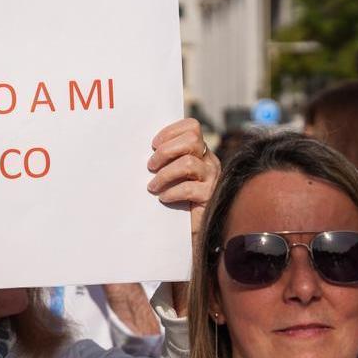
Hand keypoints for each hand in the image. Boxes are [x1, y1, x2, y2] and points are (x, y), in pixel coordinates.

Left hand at [146, 118, 219, 236]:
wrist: (192, 231)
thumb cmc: (177, 201)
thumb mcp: (172, 176)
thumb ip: (166, 161)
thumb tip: (144, 151)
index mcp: (200, 152)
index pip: (192, 127)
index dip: (170, 132)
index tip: (153, 145)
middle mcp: (209, 162)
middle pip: (192, 139)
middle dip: (165, 151)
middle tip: (150, 166)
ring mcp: (212, 179)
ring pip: (189, 163)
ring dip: (165, 174)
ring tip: (152, 186)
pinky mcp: (210, 197)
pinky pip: (189, 189)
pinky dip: (172, 192)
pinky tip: (163, 198)